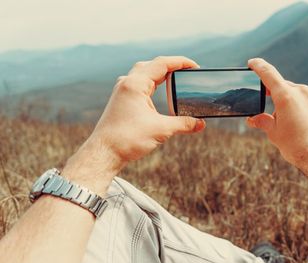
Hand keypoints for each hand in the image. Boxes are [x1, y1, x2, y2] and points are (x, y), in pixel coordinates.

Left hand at [85, 56, 205, 173]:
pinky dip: (152, 83)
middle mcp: (127, 83)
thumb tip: (201, 124)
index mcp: (135, 84)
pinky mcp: (121, 100)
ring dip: (160, 74)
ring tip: (176, 79)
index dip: (181, 62)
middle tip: (187, 72)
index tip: (195, 66)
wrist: (104, 153)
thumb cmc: (127, 139)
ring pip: (144, 73)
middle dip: (171, 66)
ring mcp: (122, 91)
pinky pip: (139, 84)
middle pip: (152, 65)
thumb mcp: (161, 130)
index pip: (162, 64)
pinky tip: (158, 91)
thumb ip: (184, 124)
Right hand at [246, 58, 307, 171]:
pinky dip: (294, 106)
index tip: (251, 63)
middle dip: (270, 93)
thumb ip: (262, 122)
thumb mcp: (274, 134)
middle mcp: (300, 92)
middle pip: (280, 85)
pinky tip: (293, 123)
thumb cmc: (297, 146)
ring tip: (280, 122)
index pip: (268, 73)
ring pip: (291, 93)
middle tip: (261, 103)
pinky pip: (302, 100)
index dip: (258, 66)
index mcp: (286, 96)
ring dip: (283, 102)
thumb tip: (252, 119)